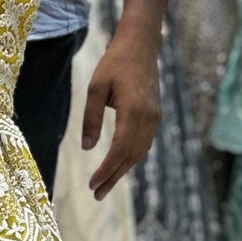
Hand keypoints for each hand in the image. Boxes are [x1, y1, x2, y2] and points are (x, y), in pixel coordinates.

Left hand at [81, 28, 160, 199]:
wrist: (141, 45)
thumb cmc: (114, 63)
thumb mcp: (95, 88)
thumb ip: (90, 118)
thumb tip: (87, 148)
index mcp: (133, 110)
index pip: (119, 149)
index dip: (106, 169)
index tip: (92, 184)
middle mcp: (148, 117)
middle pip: (131, 156)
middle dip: (113, 177)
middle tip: (97, 194)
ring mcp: (154, 116)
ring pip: (139, 152)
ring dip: (123, 170)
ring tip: (105, 185)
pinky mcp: (154, 115)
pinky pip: (144, 143)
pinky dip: (131, 157)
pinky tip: (119, 165)